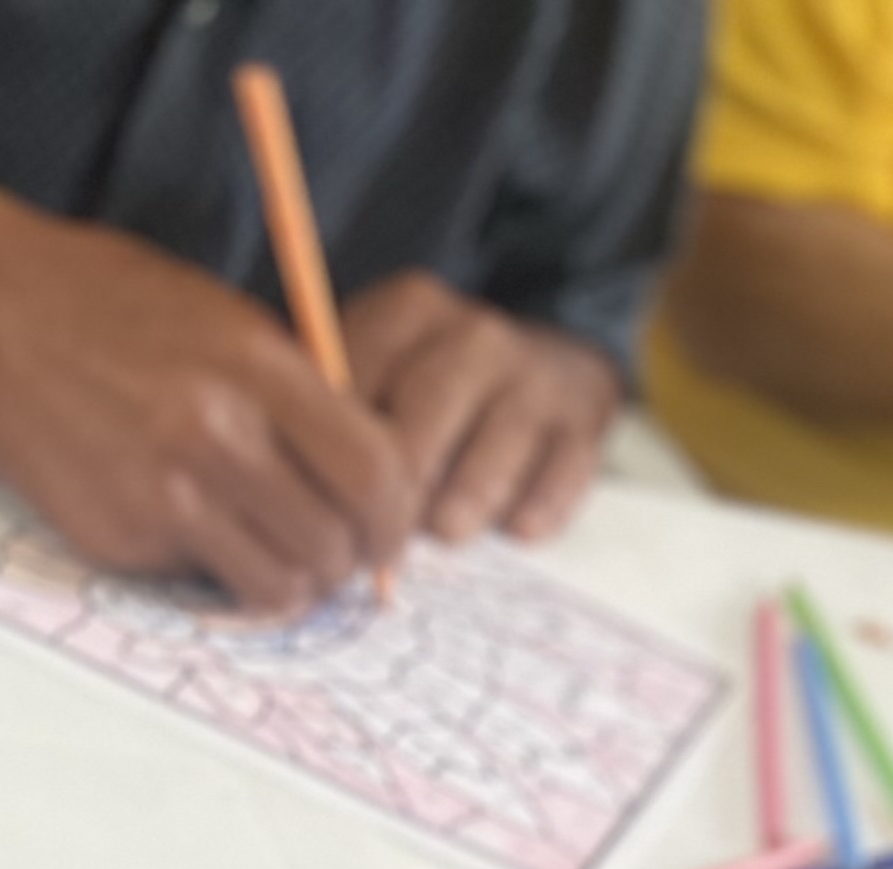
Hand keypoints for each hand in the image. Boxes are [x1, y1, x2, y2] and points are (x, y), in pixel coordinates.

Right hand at [0, 208, 413, 613]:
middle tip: (333, 548)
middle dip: (346, 559)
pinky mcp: (124, 535)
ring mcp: (166, 491)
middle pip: (335, 543)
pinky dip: (220, 573)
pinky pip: (208, 584)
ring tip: (272, 546)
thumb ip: (298, 395)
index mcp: (255, 366)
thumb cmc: (113, 310)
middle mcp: (216, 431)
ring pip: (282, 585)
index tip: (388, 528)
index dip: (396, 517)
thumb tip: (379, 478)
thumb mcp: (222, 320)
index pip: (375, 473)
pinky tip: (197, 530)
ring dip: (290, 579)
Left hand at [341, 275, 618, 545]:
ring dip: (463, 504)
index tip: (330, 499)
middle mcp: (476, 333)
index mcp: (410, 309)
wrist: (554, 370)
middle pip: (423, 413)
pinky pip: (556, 481)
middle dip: (398, 485)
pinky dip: (532, 513)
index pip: (359, 373)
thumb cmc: (441, 388)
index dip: (339, 449)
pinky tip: (514, 529)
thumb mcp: (385, 367)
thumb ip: (342, 405)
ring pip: (490, 453)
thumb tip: (309, 484)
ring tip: (445, 532)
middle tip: (381, 535)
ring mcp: (535, 379)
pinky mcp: (583, 427)